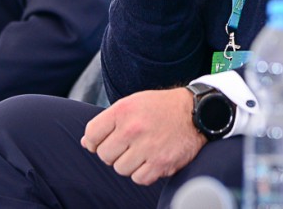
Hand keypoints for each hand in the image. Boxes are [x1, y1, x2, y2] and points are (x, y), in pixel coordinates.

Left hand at [81, 88, 205, 185]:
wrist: (195, 112)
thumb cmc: (161, 108)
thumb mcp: (132, 104)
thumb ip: (108, 122)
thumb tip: (87, 143)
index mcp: (123, 110)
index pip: (92, 134)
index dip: (94, 141)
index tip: (102, 142)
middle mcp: (133, 129)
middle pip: (104, 155)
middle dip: (113, 153)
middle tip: (127, 145)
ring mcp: (147, 147)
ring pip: (120, 169)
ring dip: (128, 163)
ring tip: (141, 151)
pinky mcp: (160, 163)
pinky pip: (138, 178)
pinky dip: (143, 172)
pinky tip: (151, 159)